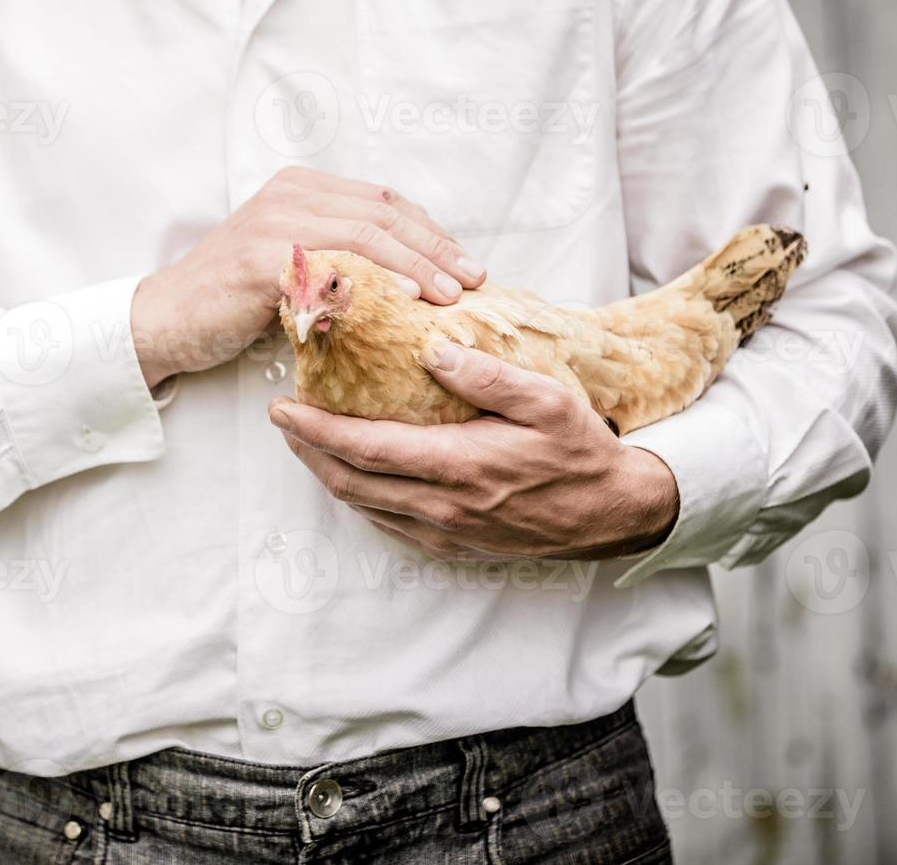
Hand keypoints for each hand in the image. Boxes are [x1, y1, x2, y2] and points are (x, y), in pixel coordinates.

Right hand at [131, 166, 484, 384]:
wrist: (166, 319)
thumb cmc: (233, 300)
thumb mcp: (294, 263)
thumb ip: (340, 253)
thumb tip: (412, 275)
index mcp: (303, 187)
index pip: (385, 201)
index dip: (432, 231)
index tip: (466, 263)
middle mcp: (292, 193)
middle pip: (384, 214)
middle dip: (436, 248)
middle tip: (474, 279)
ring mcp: (275, 221)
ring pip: (366, 234)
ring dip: (416, 265)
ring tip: (450, 295)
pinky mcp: (261, 257)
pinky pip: (331, 265)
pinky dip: (373, 280)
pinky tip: (402, 301)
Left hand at [269, 340, 679, 559]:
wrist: (614, 514)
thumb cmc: (581, 452)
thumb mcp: (548, 401)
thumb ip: (489, 376)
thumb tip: (434, 350)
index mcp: (459, 466)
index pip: (366, 448)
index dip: (316, 429)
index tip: (283, 407)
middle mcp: (443, 506)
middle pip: (350, 481)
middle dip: (307, 450)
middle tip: (283, 420)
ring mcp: (445, 532)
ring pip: (364, 505)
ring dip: (328, 473)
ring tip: (309, 441)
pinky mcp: (453, 546)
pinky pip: (389, 523)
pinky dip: (361, 496)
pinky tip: (356, 473)